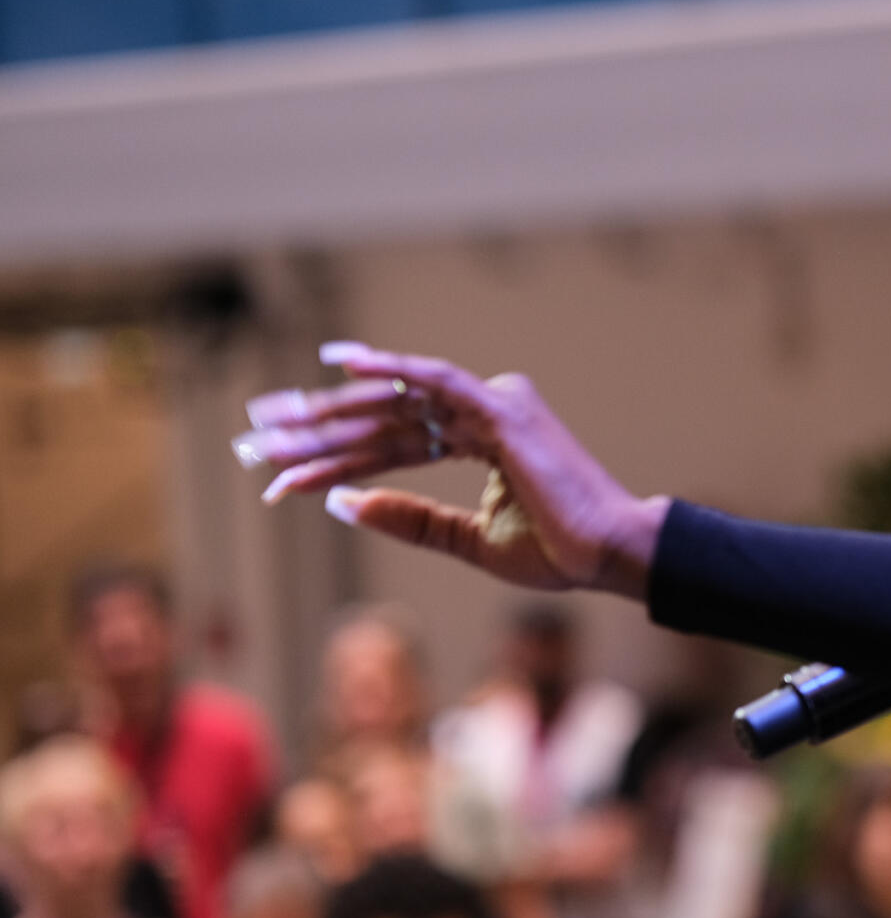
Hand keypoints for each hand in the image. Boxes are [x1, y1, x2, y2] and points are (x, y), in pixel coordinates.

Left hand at [234, 344, 666, 596]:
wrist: (608, 554)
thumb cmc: (558, 552)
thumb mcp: (469, 542)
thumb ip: (412, 519)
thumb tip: (344, 503)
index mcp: (481, 440)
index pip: (392, 444)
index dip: (333, 460)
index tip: (277, 476)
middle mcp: (484, 412)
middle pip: (384, 418)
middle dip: (315, 429)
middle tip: (255, 436)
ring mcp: (494, 404)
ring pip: (396, 403)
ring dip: (332, 410)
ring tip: (274, 419)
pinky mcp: (501, 408)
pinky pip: (433, 381)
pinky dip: (388, 368)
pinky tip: (337, 362)